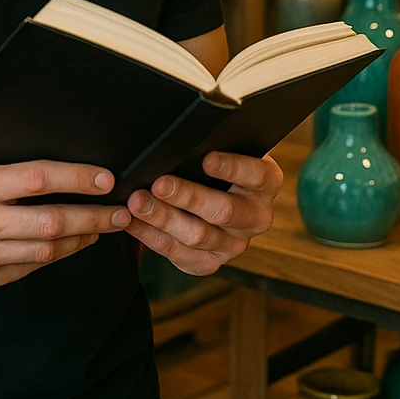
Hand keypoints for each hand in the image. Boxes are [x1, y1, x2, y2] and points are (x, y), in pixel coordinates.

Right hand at [0, 161, 130, 293]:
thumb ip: (7, 170)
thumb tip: (62, 164)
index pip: (39, 179)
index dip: (78, 179)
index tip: (106, 179)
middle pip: (52, 221)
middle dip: (93, 217)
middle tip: (121, 212)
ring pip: (46, 250)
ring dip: (81, 239)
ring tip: (103, 228)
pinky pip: (29, 267)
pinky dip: (54, 254)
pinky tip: (70, 244)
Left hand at [124, 152, 281, 275]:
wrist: (210, 191)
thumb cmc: (210, 159)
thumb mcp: (221, 146)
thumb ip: (210, 141)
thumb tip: (184, 135)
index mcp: (266, 181)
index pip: (256, 174)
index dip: (231, 167)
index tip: (205, 159)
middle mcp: (257, 217)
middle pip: (224, 211)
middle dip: (188, 196)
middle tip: (158, 184)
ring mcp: (235, 244)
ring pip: (198, 236)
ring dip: (163, 218)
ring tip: (137, 202)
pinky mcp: (211, 262)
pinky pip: (179, 254)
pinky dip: (152, 237)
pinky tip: (132, 222)